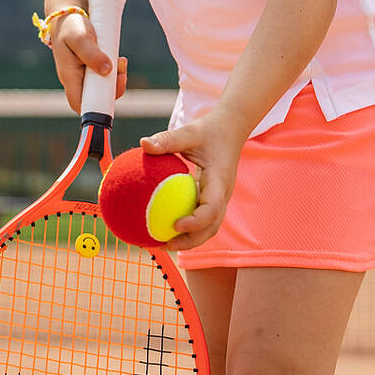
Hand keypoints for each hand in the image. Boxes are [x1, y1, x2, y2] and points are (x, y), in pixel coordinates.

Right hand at [50, 12, 125, 113]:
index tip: (110, 97)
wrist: (68, 17)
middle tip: (122, 73)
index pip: (79, 103)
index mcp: (69, 76)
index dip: (94, 109)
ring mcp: (84, 75)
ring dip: (117, 79)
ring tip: (122, 61)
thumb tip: (107, 70)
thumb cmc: (71, 27)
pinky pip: (106, 77)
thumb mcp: (81, 37)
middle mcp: (76, 79)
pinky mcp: (92, 69)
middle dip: (113, 90)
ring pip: (103, 88)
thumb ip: (92, 54)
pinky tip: (120, 60)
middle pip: (95, 99)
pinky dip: (116, 72)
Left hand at [139, 114, 244, 250]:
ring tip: (161, 243)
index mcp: (219, 181)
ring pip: (208, 227)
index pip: (212, 208)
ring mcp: (220, 198)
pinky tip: (164, 225)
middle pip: (211, 227)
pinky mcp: (214, 198)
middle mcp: (222, 194)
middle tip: (163, 244)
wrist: (232, 129)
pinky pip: (202, 217)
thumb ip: (168, 139)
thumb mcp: (189, 132)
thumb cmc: (209, 130)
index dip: (195, 221)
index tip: (175, 225)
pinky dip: (188, 226)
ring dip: (189, 239)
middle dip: (190, 241)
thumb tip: (142, 144)